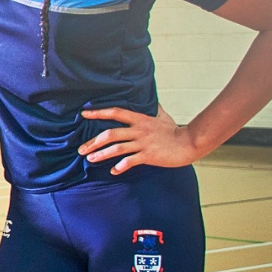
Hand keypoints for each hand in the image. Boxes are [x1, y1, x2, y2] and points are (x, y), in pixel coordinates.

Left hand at [79, 105, 203, 172]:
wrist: (189, 143)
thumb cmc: (176, 130)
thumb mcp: (163, 116)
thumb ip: (154, 109)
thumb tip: (152, 101)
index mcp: (140, 119)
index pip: (115, 112)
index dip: (98, 112)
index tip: (84, 114)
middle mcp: (139, 130)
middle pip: (110, 134)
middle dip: (94, 142)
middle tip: (81, 149)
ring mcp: (143, 143)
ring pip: (117, 148)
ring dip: (102, 154)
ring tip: (90, 159)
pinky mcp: (149, 155)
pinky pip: (130, 161)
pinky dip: (120, 166)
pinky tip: (113, 171)